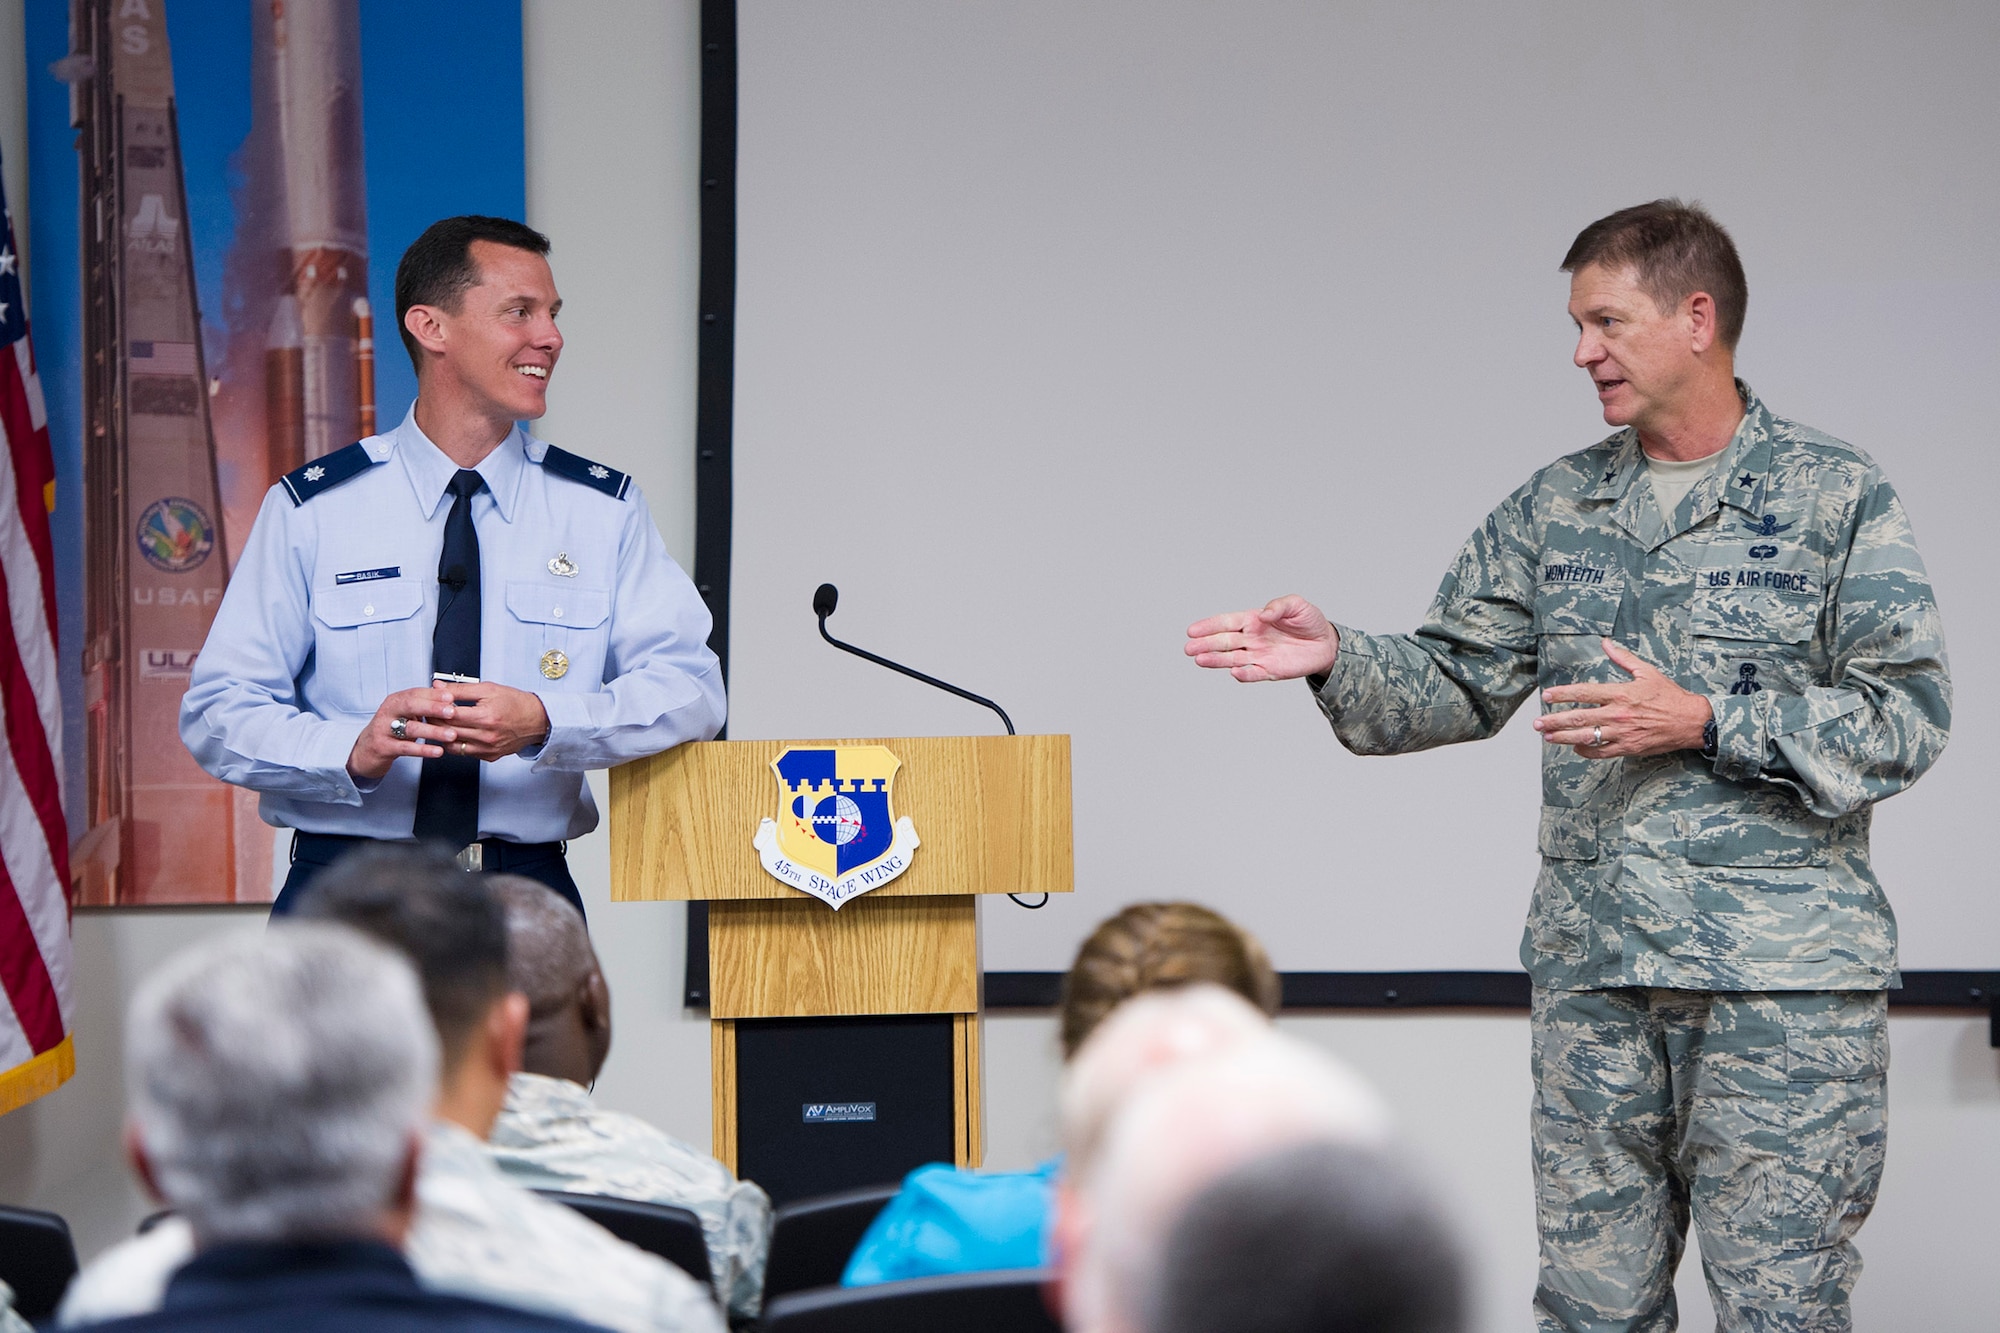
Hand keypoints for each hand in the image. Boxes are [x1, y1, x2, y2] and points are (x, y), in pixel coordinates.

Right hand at [349, 686, 460, 780]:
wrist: (365, 750)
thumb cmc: (390, 730)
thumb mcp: (405, 714)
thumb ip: (424, 705)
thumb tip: (448, 695)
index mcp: (395, 701)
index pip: (415, 693)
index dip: (433, 694)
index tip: (451, 696)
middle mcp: (388, 712)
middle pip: (410, 706)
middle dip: (433, 708)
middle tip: (451, 712)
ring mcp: (384, 730)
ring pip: (410, 728)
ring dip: (433, 731)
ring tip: (451, 734)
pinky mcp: (383, 747)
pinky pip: (405, 748)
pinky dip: (423, 750)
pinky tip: (437, 751)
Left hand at [435, 681, 550, 761]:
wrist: (537, 720)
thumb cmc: (516, 703)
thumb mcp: (488, 689)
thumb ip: (460, 689)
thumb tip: (439, 687)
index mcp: (486, 716)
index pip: (449, 715)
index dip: (435, 708)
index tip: (429, 703)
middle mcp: (487, 736)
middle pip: (448, 730)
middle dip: (435, 721)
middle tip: (429, 713)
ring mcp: (488, 749)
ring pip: (452, 745)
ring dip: (441, 735)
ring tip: (439, 724)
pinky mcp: (489, 756)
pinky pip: (463, 753)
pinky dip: (454, 743)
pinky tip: (452, 734)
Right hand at [1185, 595, 1339, 681]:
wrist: (1326, 643)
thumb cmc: (1308, 621)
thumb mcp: (1297, 605)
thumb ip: (1279, 606)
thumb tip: (1263, 614)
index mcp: (1253, 620)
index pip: (1226, 623)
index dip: (1209, 626)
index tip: (1192, 630)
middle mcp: (1251, 639)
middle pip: (1224, 642)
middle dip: (1205, 645)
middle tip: (1188, 648)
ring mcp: (1259, 656)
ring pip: (1232, 659)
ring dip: (1216, 660)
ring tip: (1200, 660)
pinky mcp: (1270, 670)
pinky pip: (1254, 673)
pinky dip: (1244, 674)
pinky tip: (1234, 672)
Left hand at [1534, 639, 1711, 758]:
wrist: (1692, 721)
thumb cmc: (1670, 695)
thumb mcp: (1647, 672)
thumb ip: (1623, 659)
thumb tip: (1606, 643)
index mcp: (1621, 693)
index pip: (1584, 693)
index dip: (1562, 695)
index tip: (1546, 696)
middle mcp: (1618, 714)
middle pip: (1579, 717)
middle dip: (1554, 721)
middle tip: (1537, 723)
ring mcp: (1622, 733)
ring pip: (1586, 737)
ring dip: (1563, 737)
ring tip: (1547, 737)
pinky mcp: (1628, 748)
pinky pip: (1601, 752)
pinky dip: (1585, 751)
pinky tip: (1575, 747)